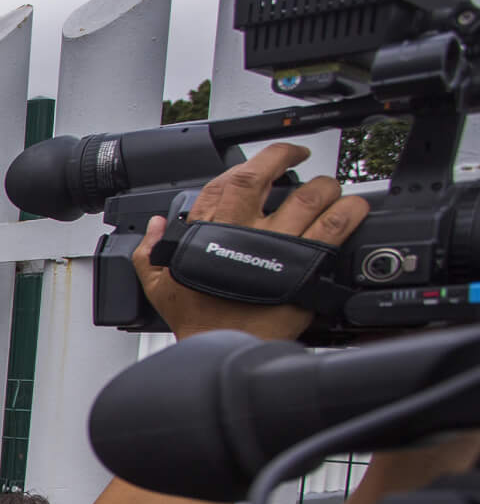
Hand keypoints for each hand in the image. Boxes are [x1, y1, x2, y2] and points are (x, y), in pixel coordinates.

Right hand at [133, 143, 368, 342]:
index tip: (268, 161)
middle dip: (287, 157)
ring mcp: (277, 244)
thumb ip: (151, 251)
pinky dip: (349, 211)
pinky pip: (334, 225)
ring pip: (309, 196)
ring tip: (330, 189)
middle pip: (267, 175)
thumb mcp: (158, 285)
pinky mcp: (305, 263)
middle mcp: (243, 229)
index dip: (254, 162)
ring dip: (325, 186)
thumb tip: (154, 226)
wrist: (224, 346)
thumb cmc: (198, 318)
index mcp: (208, 229)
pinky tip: (353, 209)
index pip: (229, 179)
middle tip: (300, 158)